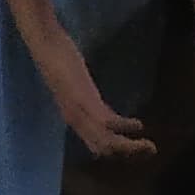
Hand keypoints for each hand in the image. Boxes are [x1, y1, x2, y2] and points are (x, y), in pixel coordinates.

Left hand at [25, 32, 152, 162]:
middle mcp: (75, 118)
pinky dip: (125, 127)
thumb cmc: (56, 57)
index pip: (95, 145)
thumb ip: (86, 98)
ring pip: (107, 142)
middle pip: (104, 149)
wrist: (43, 41)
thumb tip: (99, 106)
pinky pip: (106, 122)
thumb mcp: (73, 84)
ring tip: (150, 146)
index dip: (116, 152)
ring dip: (130, 148)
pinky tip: (138, 124)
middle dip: (128, 153)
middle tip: (151, 151)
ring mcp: (78, 110)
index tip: (135, 151)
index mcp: (73, 115)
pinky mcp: (83, 98)